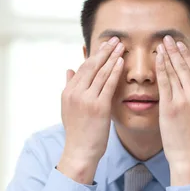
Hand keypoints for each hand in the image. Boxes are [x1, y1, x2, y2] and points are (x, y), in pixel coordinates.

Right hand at [57, 36, 124, 183]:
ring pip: (100, 73)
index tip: (104, 44)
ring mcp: (86, 99)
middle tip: (114, 39)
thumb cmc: (78, 132)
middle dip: (104, 50)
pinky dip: (115, 72)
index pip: (82, 68)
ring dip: (112, 57)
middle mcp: (75, 93)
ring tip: (121, 46)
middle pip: (91, 66)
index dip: (94, 54)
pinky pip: (108, 85)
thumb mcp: (68, 107)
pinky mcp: (98, 107)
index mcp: (68, 92)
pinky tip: (121, 62)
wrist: (80, 151)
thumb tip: (68, 69)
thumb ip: (69, 86)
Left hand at [155, 36, 189, 185]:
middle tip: (168, 37)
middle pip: (184, 67)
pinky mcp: (170, 106)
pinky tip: (156, 60)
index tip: (180, 44)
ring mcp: (183, 100)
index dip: (187, 55)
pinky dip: (161, 69)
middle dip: (176, 50)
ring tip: (160, 44)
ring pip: (174, 72)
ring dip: (167, 56)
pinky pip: (164, 83)